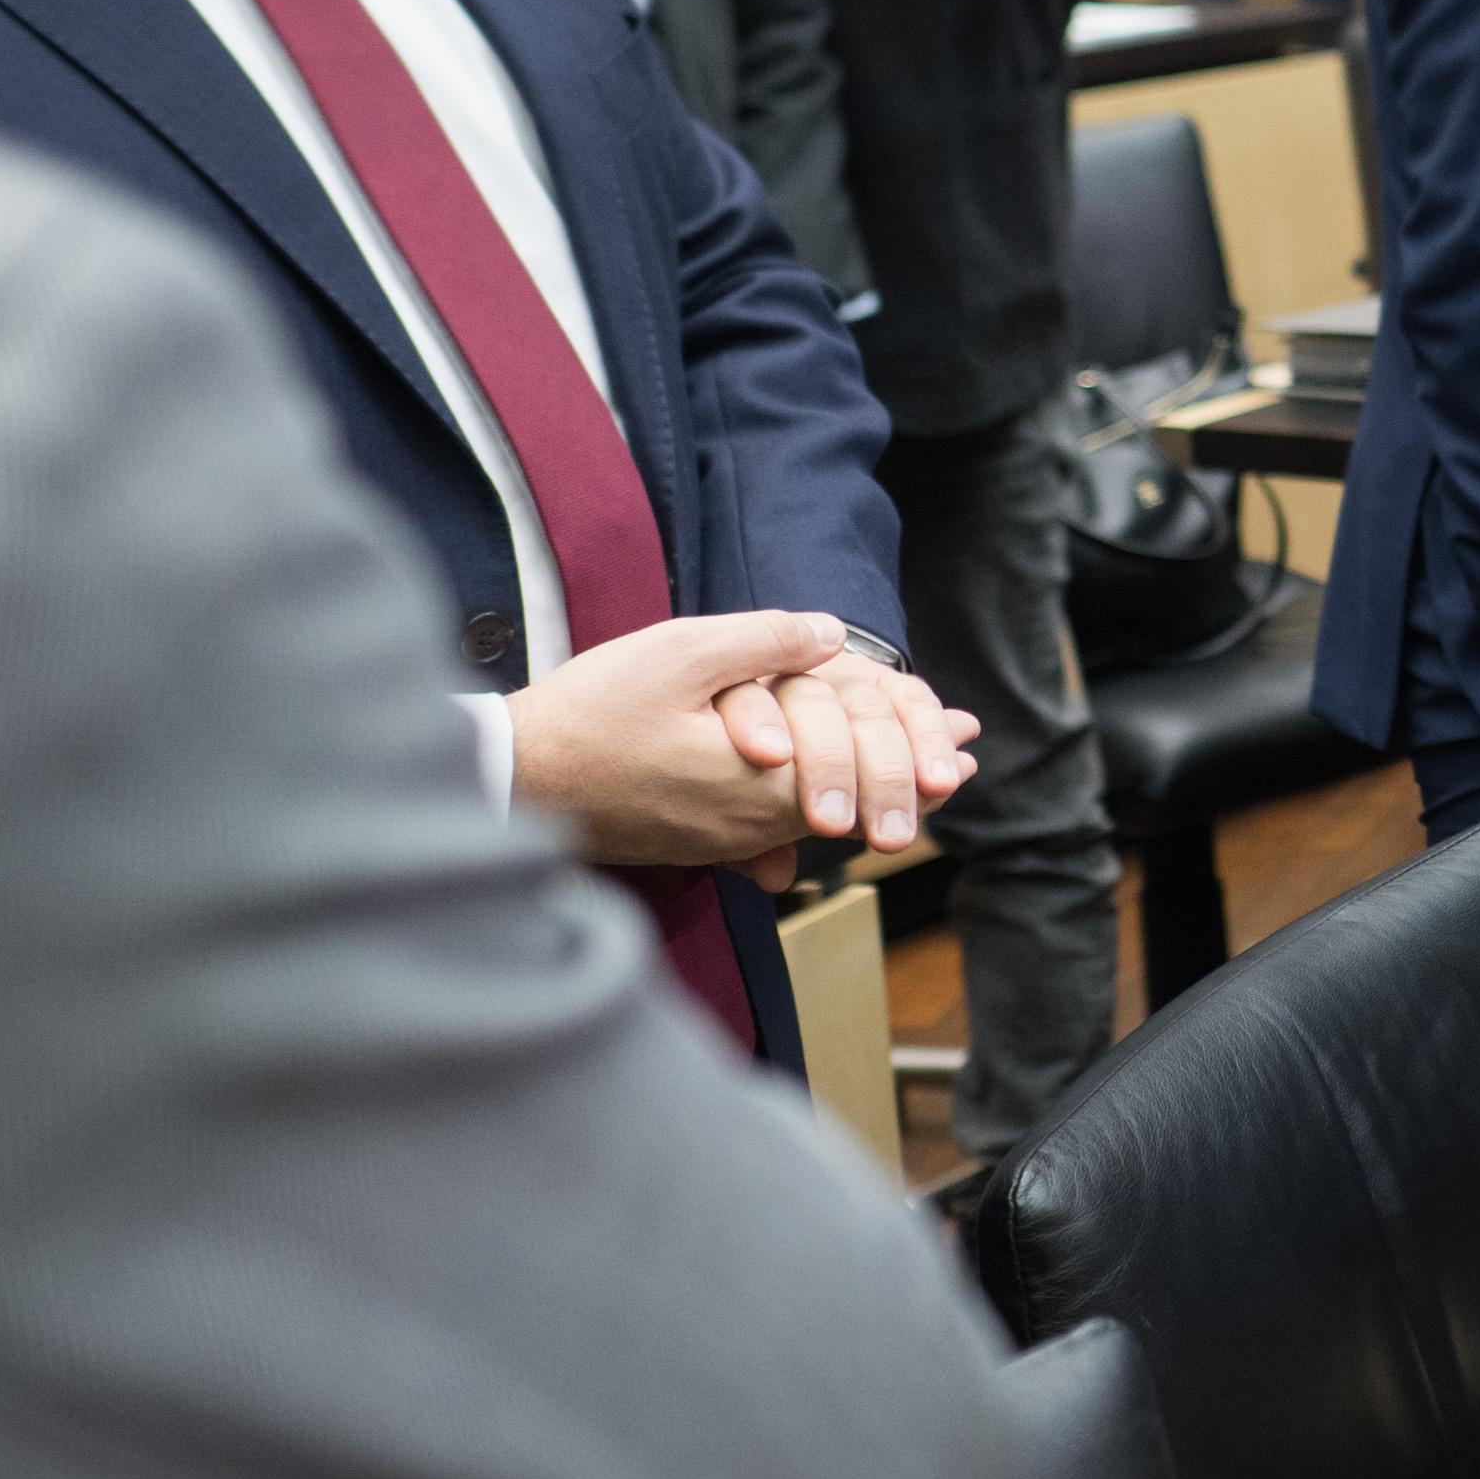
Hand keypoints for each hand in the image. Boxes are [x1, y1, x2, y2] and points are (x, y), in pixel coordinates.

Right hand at [511, 610, 952, 873]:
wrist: (515, 780)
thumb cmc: (592, 715)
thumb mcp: (679, 654)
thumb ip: (762, 643)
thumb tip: (830, 634)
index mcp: (763, 781)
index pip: (867, 773)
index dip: (917, 752)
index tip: (964, 741)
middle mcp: (752, 824)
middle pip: (850, 805)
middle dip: (904, 778)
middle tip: (955, 766)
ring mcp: (720, 841)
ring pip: (812, 821)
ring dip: (862, 795)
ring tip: (908, 784)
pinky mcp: (691, 844)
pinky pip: (768, 833)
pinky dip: (808, 810)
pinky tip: (816, 803)